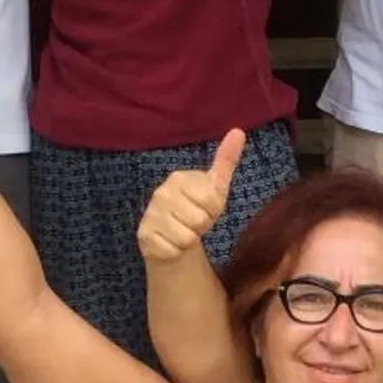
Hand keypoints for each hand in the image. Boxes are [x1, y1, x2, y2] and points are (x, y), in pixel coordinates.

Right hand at [138, 128, 241, 265]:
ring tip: (182, 231)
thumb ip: (226, 161)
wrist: (170, 237)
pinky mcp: (144, 236)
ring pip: (187, 238)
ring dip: (189, 240)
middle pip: (200, 220)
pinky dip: (176, 251)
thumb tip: (239, 131)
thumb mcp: (215, 188)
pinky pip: (173, 250)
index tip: (204, 208)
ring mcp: (150, 215)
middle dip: (201, 226)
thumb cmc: (196, 209)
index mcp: (179, 178)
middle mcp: (161, 193)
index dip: (213, 210)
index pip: (212, 199)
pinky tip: (171, 242)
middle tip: (192, 222)